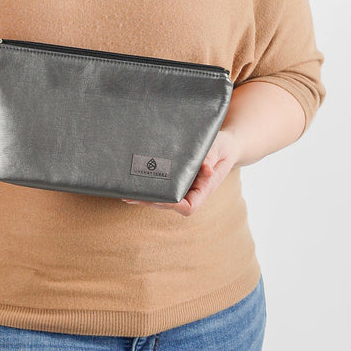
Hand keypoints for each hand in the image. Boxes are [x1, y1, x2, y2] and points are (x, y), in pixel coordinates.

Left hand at [123, 129, 240, 216]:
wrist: (226, 144)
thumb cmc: (224, 147)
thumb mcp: (220, 148)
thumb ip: (212, 158)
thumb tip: (205, 170)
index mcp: (204, 190)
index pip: (187, 207)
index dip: (171, 205)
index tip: (157, 197)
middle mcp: (192, 192)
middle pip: (168, 204)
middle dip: (149, 201)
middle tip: (129, 195)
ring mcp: (183, 187)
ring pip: (162, 197)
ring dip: (145, 195)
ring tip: (125, 190)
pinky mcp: (176, 179)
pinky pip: (162, 186)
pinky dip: (149, 184)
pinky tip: (133, 180)